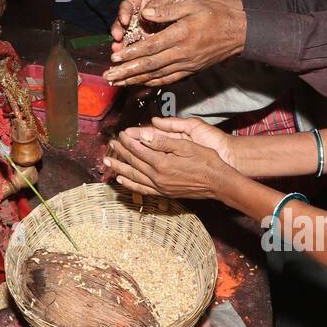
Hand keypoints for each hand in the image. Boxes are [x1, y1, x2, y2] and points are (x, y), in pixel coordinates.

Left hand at [103, 125, 243, 203]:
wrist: (219, 183)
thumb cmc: (206, 161)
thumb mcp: (186, 146)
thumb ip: (162, 142)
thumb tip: (143, 135)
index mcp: (162, 163)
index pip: (139, 149)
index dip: (128, 140)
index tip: (121, 133)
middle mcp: (158, 176)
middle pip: (133, 162)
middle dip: (120, 152)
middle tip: (110, 144)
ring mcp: (160, 186)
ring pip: (134, 176)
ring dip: (120, 168)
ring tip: (107, 162)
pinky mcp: (165, 193)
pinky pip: (142, 188)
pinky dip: (130, 184)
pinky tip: (122, 180)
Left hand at [104, 0, 246, 85]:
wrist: (239, 32)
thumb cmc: (215, 13)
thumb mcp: (192, 4)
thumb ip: (168, 10)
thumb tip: (146, 13)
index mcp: (182, 35)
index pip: (152, 47)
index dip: (132, 54)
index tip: (116, 58)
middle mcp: (183, 54)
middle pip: (150, 66)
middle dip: (127, 72)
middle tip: (108, 77)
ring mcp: (187, 64)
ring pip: (157, 76)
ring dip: (135, 80)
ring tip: (117, 83)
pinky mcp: (190, 70)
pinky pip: (168, 79)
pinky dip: (151, 83)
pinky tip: (138, 84)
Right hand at [109, 0, 198, 46]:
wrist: (205, 8)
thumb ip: (161, 2)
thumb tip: (146, 12)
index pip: (129, 5)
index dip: (124, 13)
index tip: (124, 21)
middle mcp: (141, 14)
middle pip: (125, 24)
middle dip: (119, 33)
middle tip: (117, 42)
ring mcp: (146, 28)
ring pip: (130, 37)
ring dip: (124, 46)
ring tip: (119, 53)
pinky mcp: (152, 41)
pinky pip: (141, 47)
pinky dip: (135, 54)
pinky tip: (132, 61)